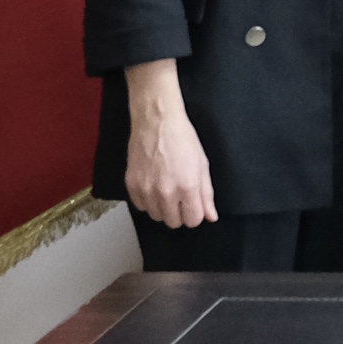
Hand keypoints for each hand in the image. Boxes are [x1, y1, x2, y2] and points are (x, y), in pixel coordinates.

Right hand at [119, 62, 217, 230]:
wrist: (157, 122)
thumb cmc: (182, 139)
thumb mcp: (202, 165)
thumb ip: (206, 194)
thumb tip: (211, 216)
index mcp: (187, 187)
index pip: (193, 220)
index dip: (195, 214)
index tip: (193, 206)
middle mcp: (166, 192)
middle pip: (174, 222)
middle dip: (179, 213)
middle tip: (179, 197)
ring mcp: (146, 189)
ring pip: (156, 216)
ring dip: (162, 208)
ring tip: (166, 189)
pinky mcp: (131, 185)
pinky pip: (140, 206)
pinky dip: (147, 201)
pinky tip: (153, 186)